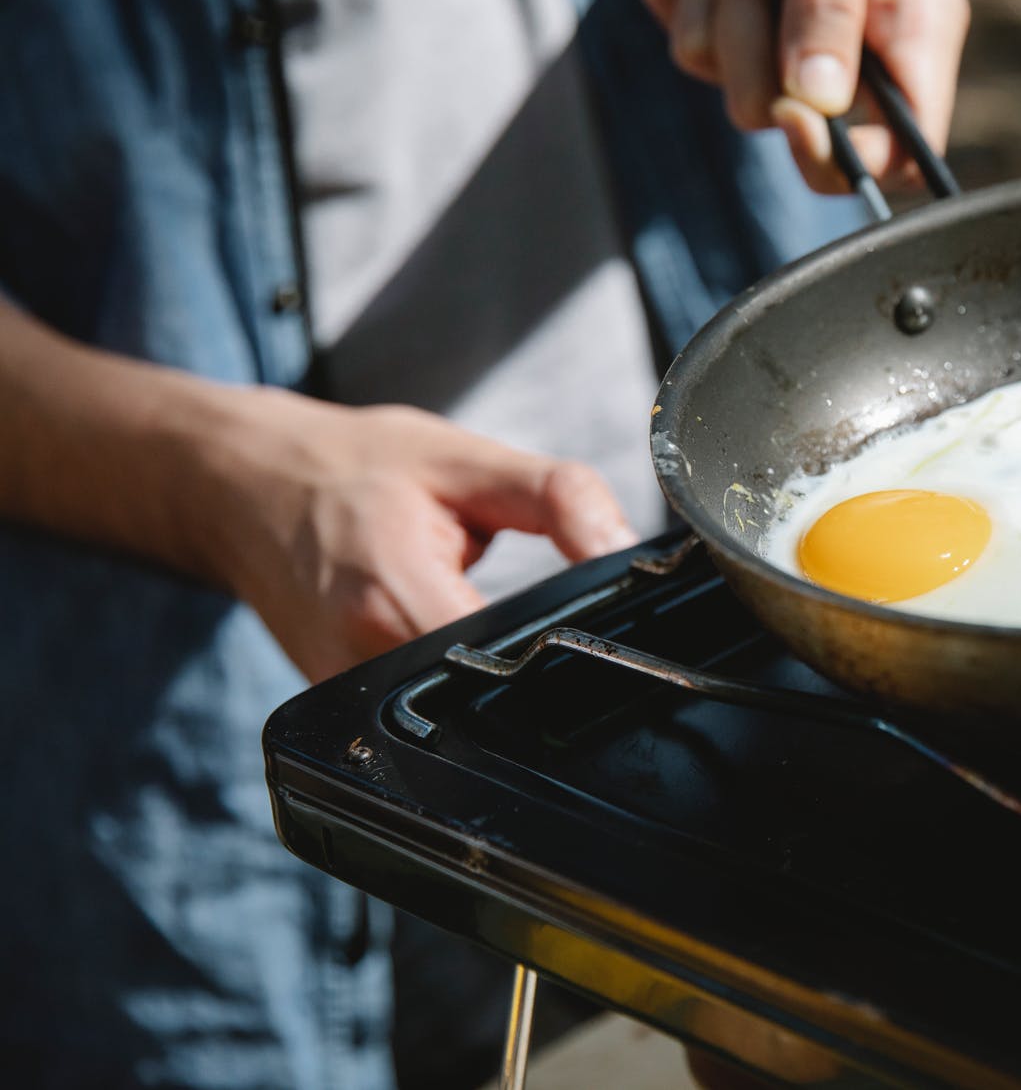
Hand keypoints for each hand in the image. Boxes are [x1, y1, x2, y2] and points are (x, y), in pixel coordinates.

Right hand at [202, 390, 632, 681]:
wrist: (240, 484)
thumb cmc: (350, 468)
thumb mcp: (465, 460)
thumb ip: (558, 500)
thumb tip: (625, 549)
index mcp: (394, 596)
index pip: (509, 658)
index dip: (565, 649)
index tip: (597, 627)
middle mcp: (358, 660)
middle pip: (486, 698)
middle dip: (536, 666)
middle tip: (557, 617)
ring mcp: (340, 694)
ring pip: (453, 715)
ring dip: (493, 677)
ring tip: (506, 624)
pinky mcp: (335, 707)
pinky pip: (417, 714)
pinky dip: (451, 682)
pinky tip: (464, 645)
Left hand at [638, 0, 968, 192]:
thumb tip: (819, 101)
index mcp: (911, 29)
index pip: (903, 153)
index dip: (850, 160)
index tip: (796, 117)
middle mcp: (851, 51)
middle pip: (785, 123)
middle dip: (753, 42)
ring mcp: (777, 42)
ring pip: (714, 69)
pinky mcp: (716, 19)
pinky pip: (672, 18)